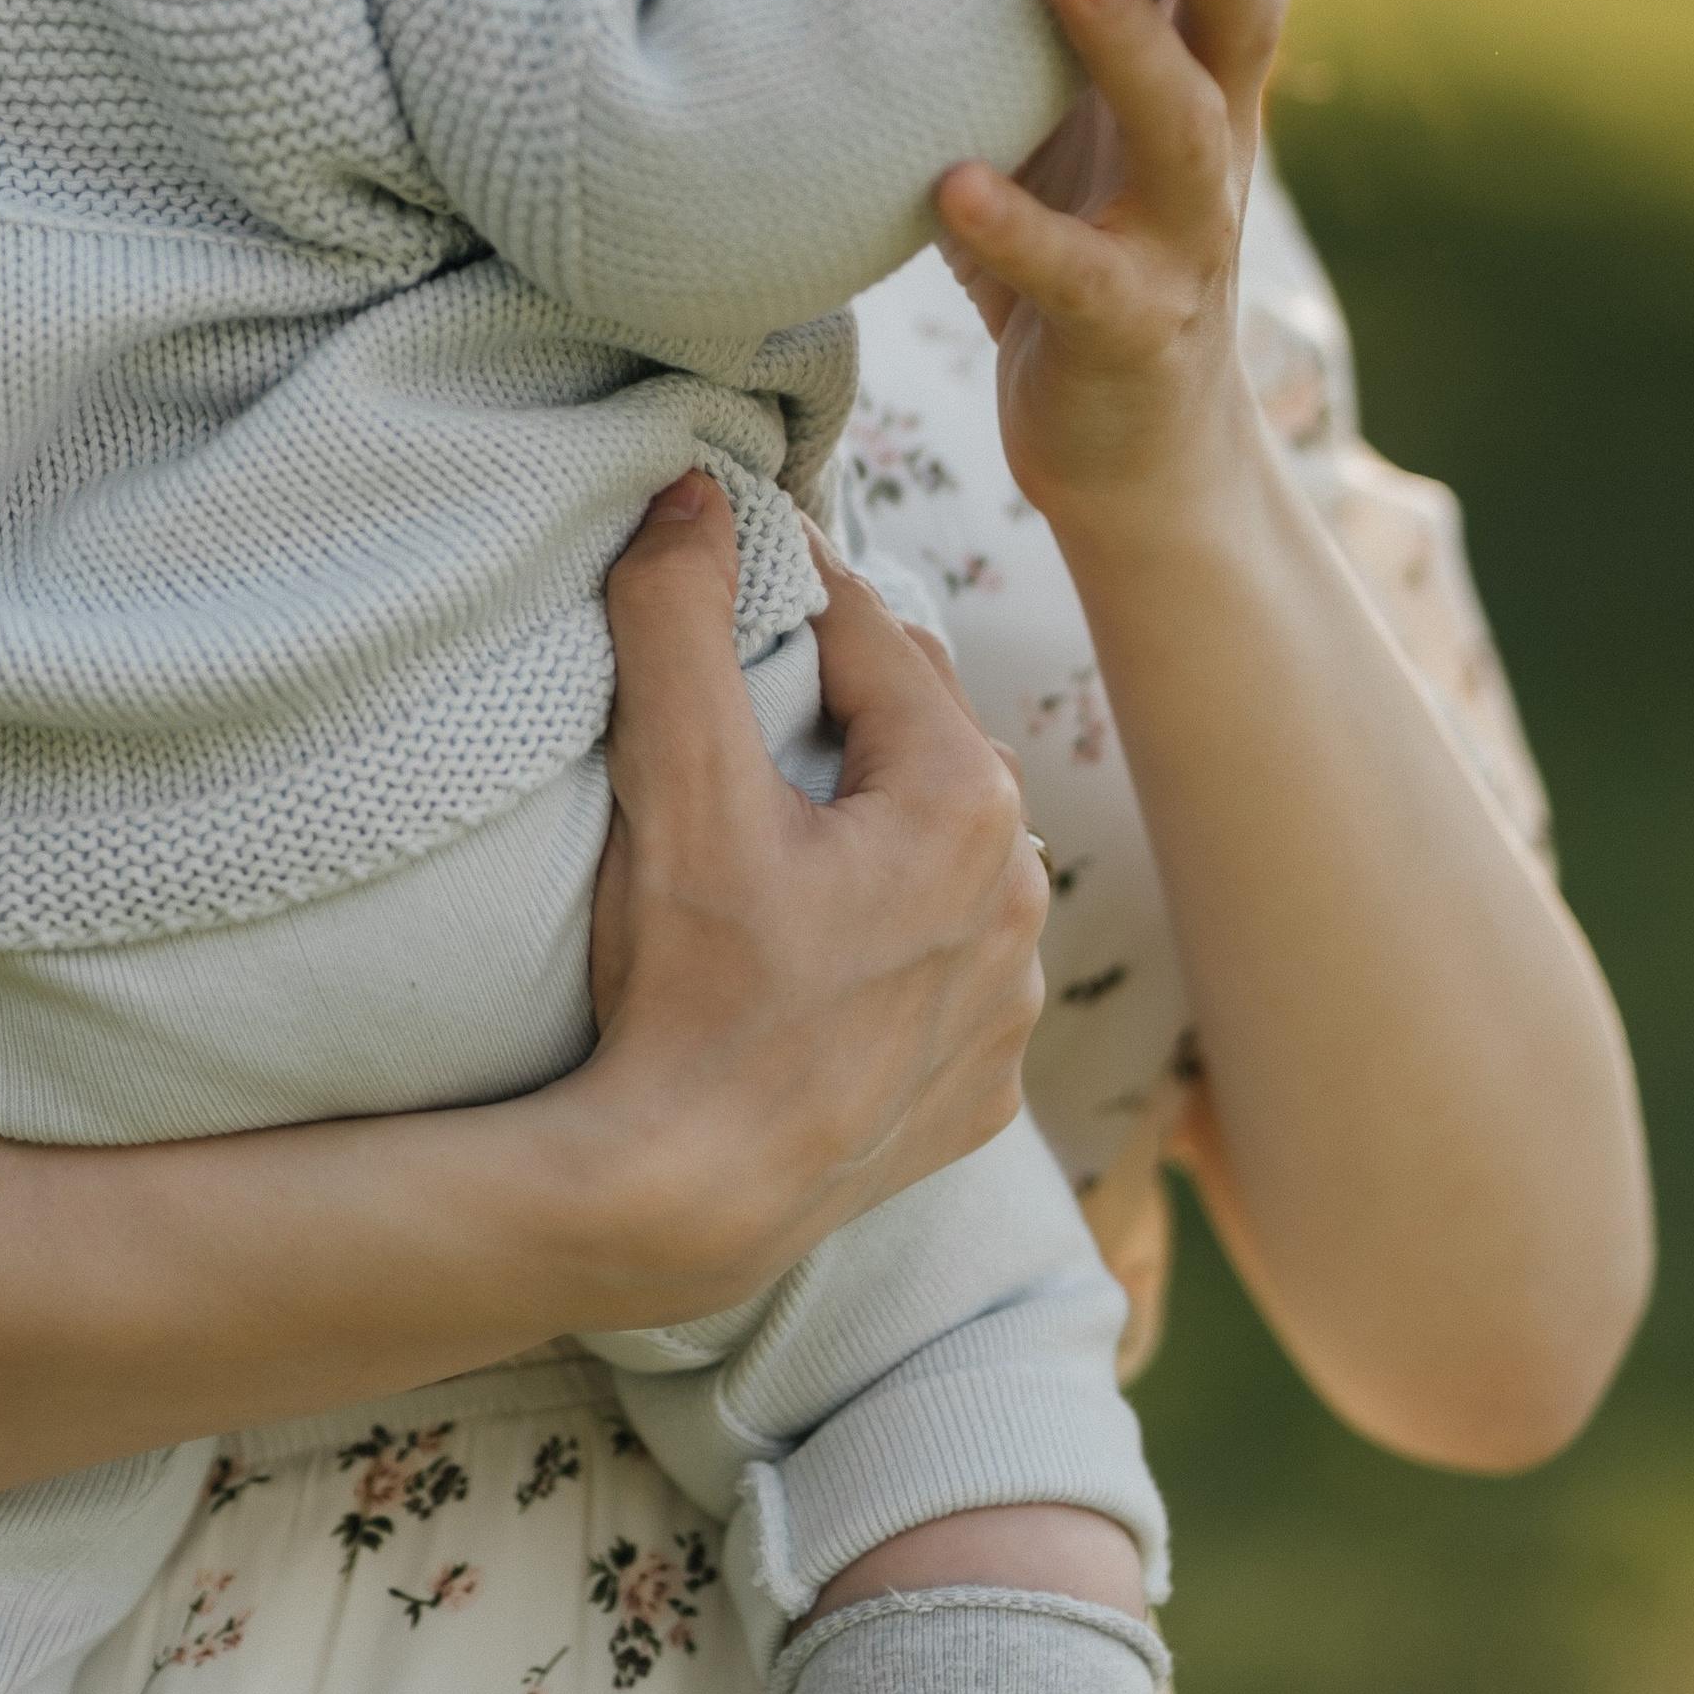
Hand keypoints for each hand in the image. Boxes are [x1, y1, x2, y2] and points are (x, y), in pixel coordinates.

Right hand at [580, 471, 1043, 1308]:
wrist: (682, 1204)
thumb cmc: (683, 987)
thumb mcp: (673, 779)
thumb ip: (682, 616)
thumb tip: (694, 489)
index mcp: (967, 803)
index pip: (872, 639)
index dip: (792, 589)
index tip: (735, 552)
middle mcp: (1020, 897)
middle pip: (916, 742)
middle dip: (843, 704)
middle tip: (749, 685)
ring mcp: (1009, 1005)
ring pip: (940, 854)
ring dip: (876, 821)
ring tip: (786, 813)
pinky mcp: (981, 1091)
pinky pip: (946, 967)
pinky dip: (895, 937)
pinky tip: (823, 944)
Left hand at [934, 0, 1278, 528]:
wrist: (1134, 444)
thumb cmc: (1111, 222)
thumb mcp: (1138, 85)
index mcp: (1214, 59)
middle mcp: (1216, 133)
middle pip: (1248, 13)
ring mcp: (1177, 235)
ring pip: (1178, 132)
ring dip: (1126, 43)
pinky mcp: (1119, 329)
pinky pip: (1071, 275)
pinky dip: (1016, 230)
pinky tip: (955, 185)